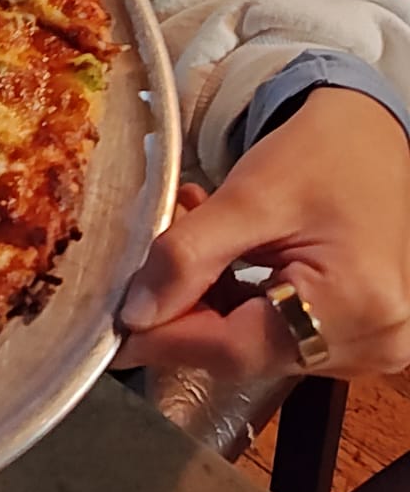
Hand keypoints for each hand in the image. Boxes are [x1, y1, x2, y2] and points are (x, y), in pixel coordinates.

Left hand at [115, 86, 409, 382]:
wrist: (378, 139)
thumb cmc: (325, 154)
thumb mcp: (249, 196)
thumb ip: (188, 255)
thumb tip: (135, 314)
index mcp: (354, 307)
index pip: (237, 350)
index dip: (166, 337)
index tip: (114, 326)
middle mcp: (369, 343)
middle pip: (244, 351)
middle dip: (186, 309)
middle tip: (152, 255)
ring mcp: (367, 345)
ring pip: (255, 345)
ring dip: (210, 300)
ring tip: (193, 231)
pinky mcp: (356, 337)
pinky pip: (279, 334)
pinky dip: (240, 301)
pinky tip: (224, 253)